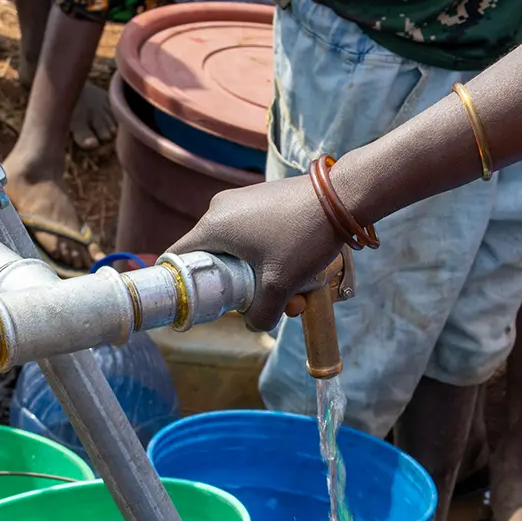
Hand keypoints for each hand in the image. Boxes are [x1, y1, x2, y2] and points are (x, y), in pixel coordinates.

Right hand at [166, 174, 342, 330]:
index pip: (178, 259)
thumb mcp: (280, 285)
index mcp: (212, 226)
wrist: (343, 196)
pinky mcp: (262, 199)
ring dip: (261, 274)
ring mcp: (242, 201)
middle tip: (264, 302)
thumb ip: (260, 313)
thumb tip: (254, 324)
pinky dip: (270, 255)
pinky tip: (297, 267)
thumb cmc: (303, 238)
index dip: (183, 285)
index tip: (198, 304)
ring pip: (239, 249)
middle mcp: (220, 209)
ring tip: (295, 291)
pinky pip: (254, 234)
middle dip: (238, 286)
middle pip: (213, 259)